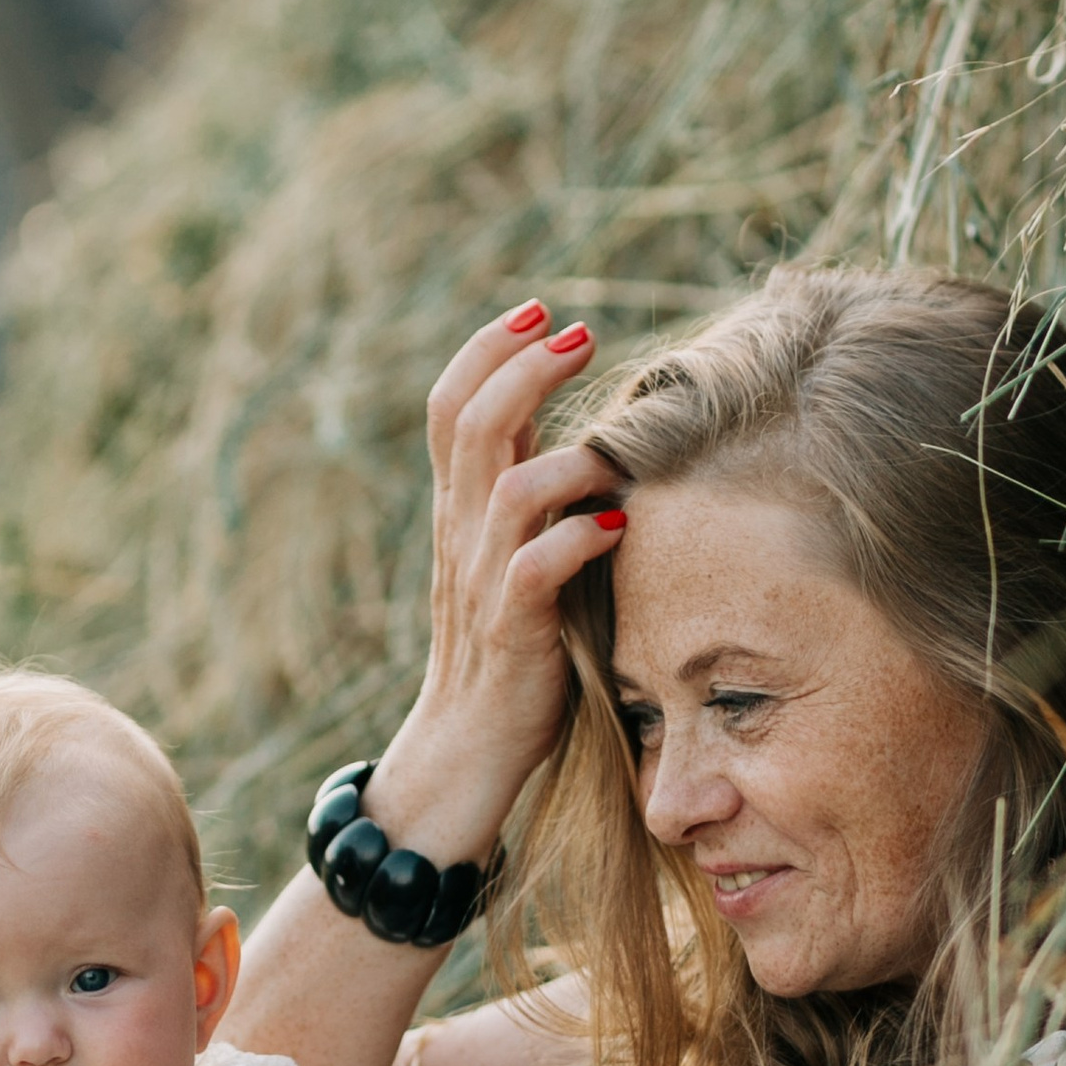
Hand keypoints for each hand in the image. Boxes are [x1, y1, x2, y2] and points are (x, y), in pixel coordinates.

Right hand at [364, 300, 628, 865]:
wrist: (460, 756)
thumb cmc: (506, 656)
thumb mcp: (506, 563)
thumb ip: (528, 500)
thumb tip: (578, 434)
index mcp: (456, 512)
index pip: (450, 406)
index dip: (490, 348)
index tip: (544, 309)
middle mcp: (459, 535)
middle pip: (471, 422)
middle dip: (525, 367)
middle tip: (580, 332)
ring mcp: (479, 583)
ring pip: (503, 486)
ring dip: (563, 452)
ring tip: (610, 446)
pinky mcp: (511, 634)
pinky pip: (533, 570)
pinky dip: (575, 537)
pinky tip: (615, 526)